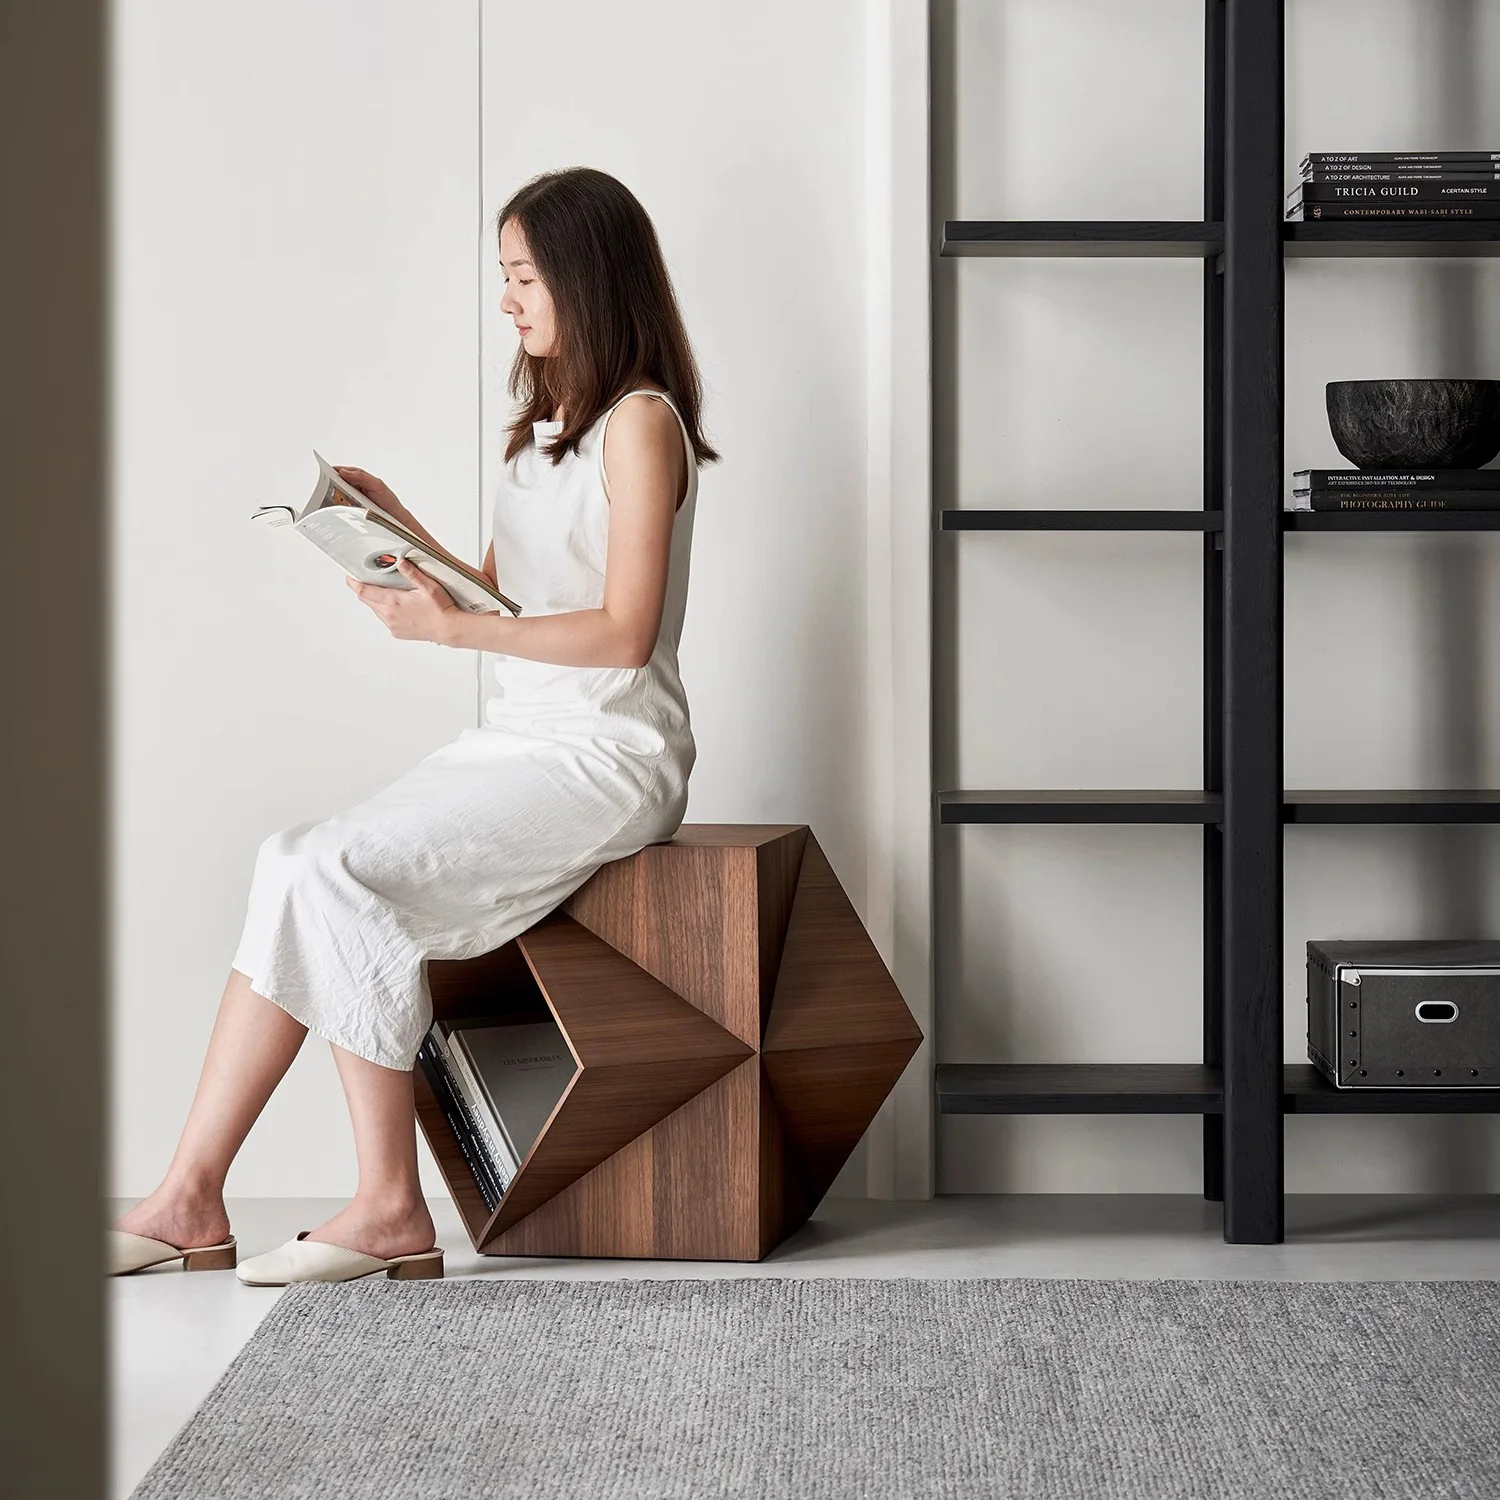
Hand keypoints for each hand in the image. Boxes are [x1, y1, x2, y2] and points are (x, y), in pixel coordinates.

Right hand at [333, 465, 414, 528]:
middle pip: (338, 484)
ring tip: (327, 498)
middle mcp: (356, 488)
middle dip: (330, 485)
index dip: (334, 471)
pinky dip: (337, 508)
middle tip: (324, 486)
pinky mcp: (353, 511)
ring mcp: (353, 500)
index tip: (325, 471)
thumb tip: (344, 472)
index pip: (344, 472)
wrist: (396, 520)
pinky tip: (334, 509)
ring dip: (333, 497)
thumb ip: (362, 477)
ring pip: (338, 496)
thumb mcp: (377, 485)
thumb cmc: (389, 502)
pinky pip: (342, 507)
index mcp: (361, 479)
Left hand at [346, 556, 461, 644]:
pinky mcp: (397, 632)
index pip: (365, 591)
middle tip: (366, 580)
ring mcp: (392, 625)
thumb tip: (400, 562)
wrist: (449, 629)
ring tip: (387, 593)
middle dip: (364, 590)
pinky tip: (398, 607)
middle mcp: (389, 615)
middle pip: (367, 600)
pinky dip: (386, 611)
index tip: (349, 577)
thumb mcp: (429, 586)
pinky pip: (384, 619)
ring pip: (375, 610)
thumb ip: (412, 574)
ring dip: (376, 601)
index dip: (354, 583)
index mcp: (394, 602)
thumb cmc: (441, 609)